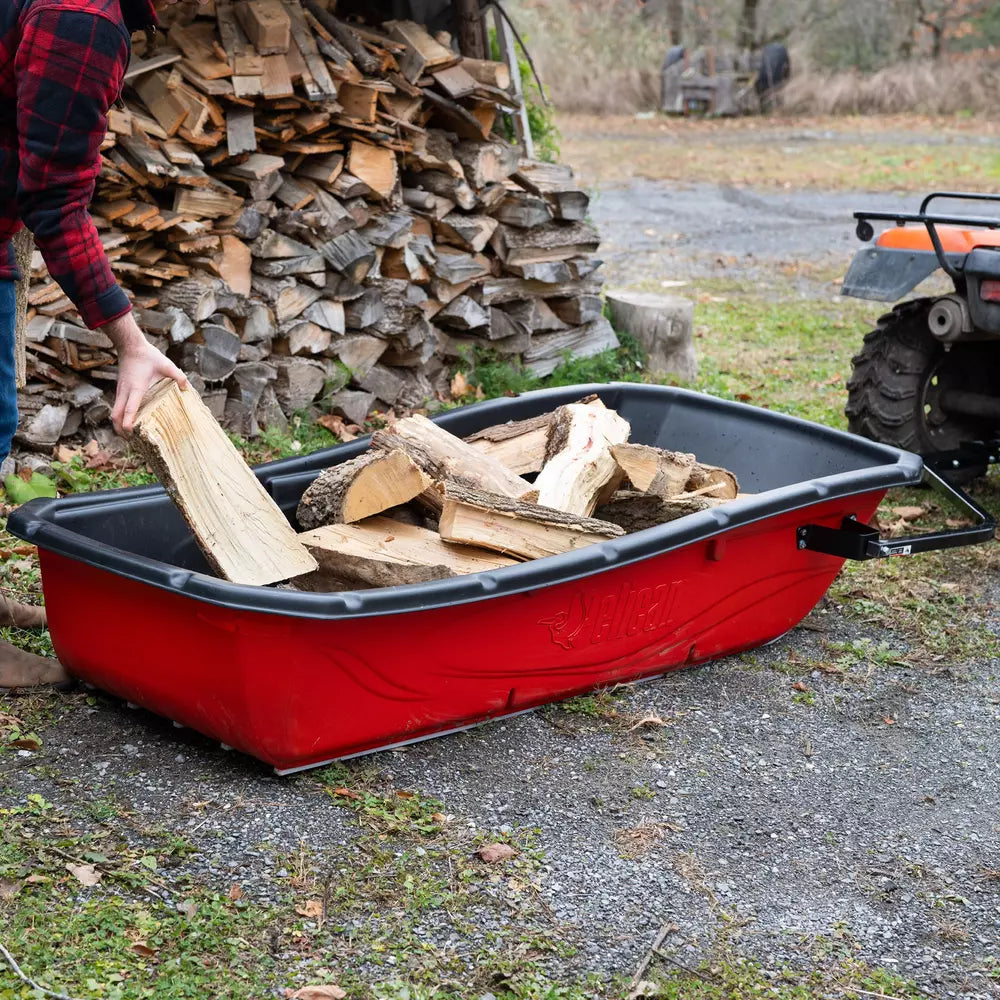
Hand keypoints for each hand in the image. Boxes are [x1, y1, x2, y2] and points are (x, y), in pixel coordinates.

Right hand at [102, 312, 189, 434]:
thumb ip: (178, 376)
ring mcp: (120, 392)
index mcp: (136, 388)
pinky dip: (120, 417)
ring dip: (119, 426)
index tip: (130, 433)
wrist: (130, 346)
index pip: (129, 409)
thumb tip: (188, 388)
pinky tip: (129, 422)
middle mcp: (125, 392)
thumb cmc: (148, 356)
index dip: (128, 423)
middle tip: (130, 441)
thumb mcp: (167, 365)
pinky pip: (117, 408)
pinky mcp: (120, 390)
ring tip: (129, 436)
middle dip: (120, 431)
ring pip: (114, 413)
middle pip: (115, 416)